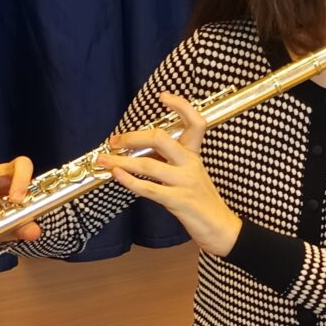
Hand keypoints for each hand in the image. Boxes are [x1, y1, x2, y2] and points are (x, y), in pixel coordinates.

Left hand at [97, 92, 240, 256]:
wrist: (221, 229)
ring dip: (121, 162)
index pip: (196, 122)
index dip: (181, 106)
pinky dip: (130, 181)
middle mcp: (191, 164)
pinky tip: (117, 175)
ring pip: (149, 164)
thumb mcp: (192, 175)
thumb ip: (172, 162)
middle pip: (161, 138)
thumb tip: (140, 153)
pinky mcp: (179, 201)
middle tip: (114, 141)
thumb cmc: (202, 202)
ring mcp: (186, 182)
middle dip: (133, 137)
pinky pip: (150, 189)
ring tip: (103, 161)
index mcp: (195, 155)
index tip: (162, 96)